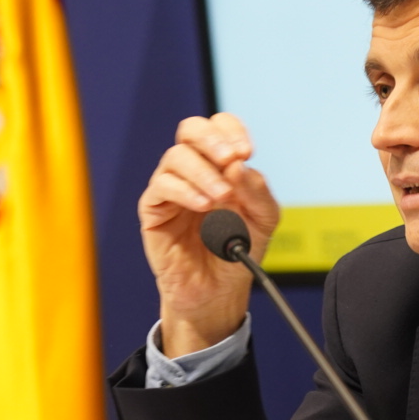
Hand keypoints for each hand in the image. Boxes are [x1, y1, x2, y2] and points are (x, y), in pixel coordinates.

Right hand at [138, 113, 279, 356]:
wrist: (218, 292)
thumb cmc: (238, 253)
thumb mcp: (263, 221)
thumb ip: (258, 192)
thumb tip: (239, 166)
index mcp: (220, 166)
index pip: (219, 127)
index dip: (231, 131)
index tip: (246, 152)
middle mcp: (194, 170)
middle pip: (190, 129)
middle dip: (212, 139)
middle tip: (230, 158)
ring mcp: (171, 188)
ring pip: (176, 157)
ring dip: (203, 172)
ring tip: (221, 198)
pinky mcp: (154, 210)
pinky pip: (161, 187)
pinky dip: (184, 191)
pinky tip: (203, 206)